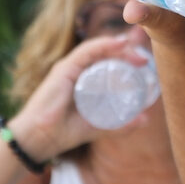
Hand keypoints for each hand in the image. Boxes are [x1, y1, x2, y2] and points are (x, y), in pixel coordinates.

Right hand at [6, 34, 150, 160]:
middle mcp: (77, 70)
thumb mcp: (99, 127)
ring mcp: (70, 67)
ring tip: (138, 54)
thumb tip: (145, 119)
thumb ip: (120, 124)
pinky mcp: (63, 69)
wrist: (39, 140)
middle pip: (105, 53)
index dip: (126, 58)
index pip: (107, 62)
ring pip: (98, 49)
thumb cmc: (63, 133)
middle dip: (126, 51)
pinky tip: (120, 44)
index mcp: (84, 80)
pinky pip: (86, 51)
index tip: (145, 63)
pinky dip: (104, 45)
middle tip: (145, 60)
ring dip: (120, 48)